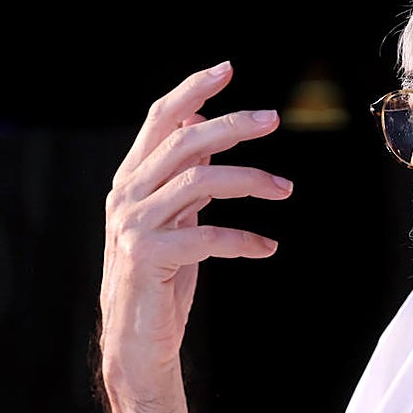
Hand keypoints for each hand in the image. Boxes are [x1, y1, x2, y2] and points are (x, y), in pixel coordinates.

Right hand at [98, 61, 292, 390]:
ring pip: (199, 182)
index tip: (228, 69)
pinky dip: (244, 240)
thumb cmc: (161, 278)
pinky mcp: (148, 256)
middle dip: (232, 125)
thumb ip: (183, 175)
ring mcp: (133, 225)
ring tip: (285, 189)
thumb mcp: (175, 218)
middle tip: (273, 119)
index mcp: (132, 179)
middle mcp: (126, 195)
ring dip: (250, 180)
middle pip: (184, 140)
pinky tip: (268, 248)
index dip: (193, 90)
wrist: (135, 343)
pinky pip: (208, 236)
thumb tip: (203, 125)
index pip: (159, 119)